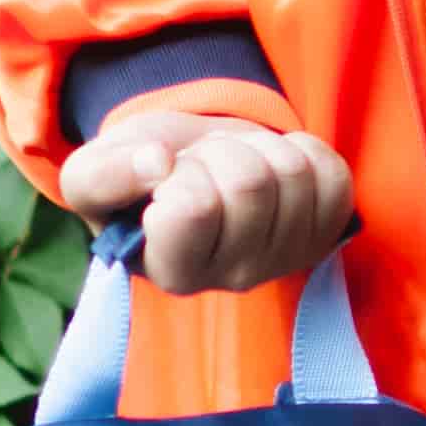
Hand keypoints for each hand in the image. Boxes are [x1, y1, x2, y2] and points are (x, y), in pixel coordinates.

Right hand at [57, 106, 354, 295]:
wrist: (189, 167)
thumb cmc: (139, 177)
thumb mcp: (93, 173)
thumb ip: (103, 175)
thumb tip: (157, 165)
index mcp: (173, 272)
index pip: (194, 210)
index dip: (180, 172)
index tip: (167, 177)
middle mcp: (234, 278)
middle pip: (250, 185)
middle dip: (221, 150)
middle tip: (203, 164)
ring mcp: (286, 258)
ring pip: (293, 174)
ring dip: (260, 147)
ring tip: (235, 163)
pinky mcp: (325, 232)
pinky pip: (332, 175)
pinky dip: (302, 150)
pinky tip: (272, 165)